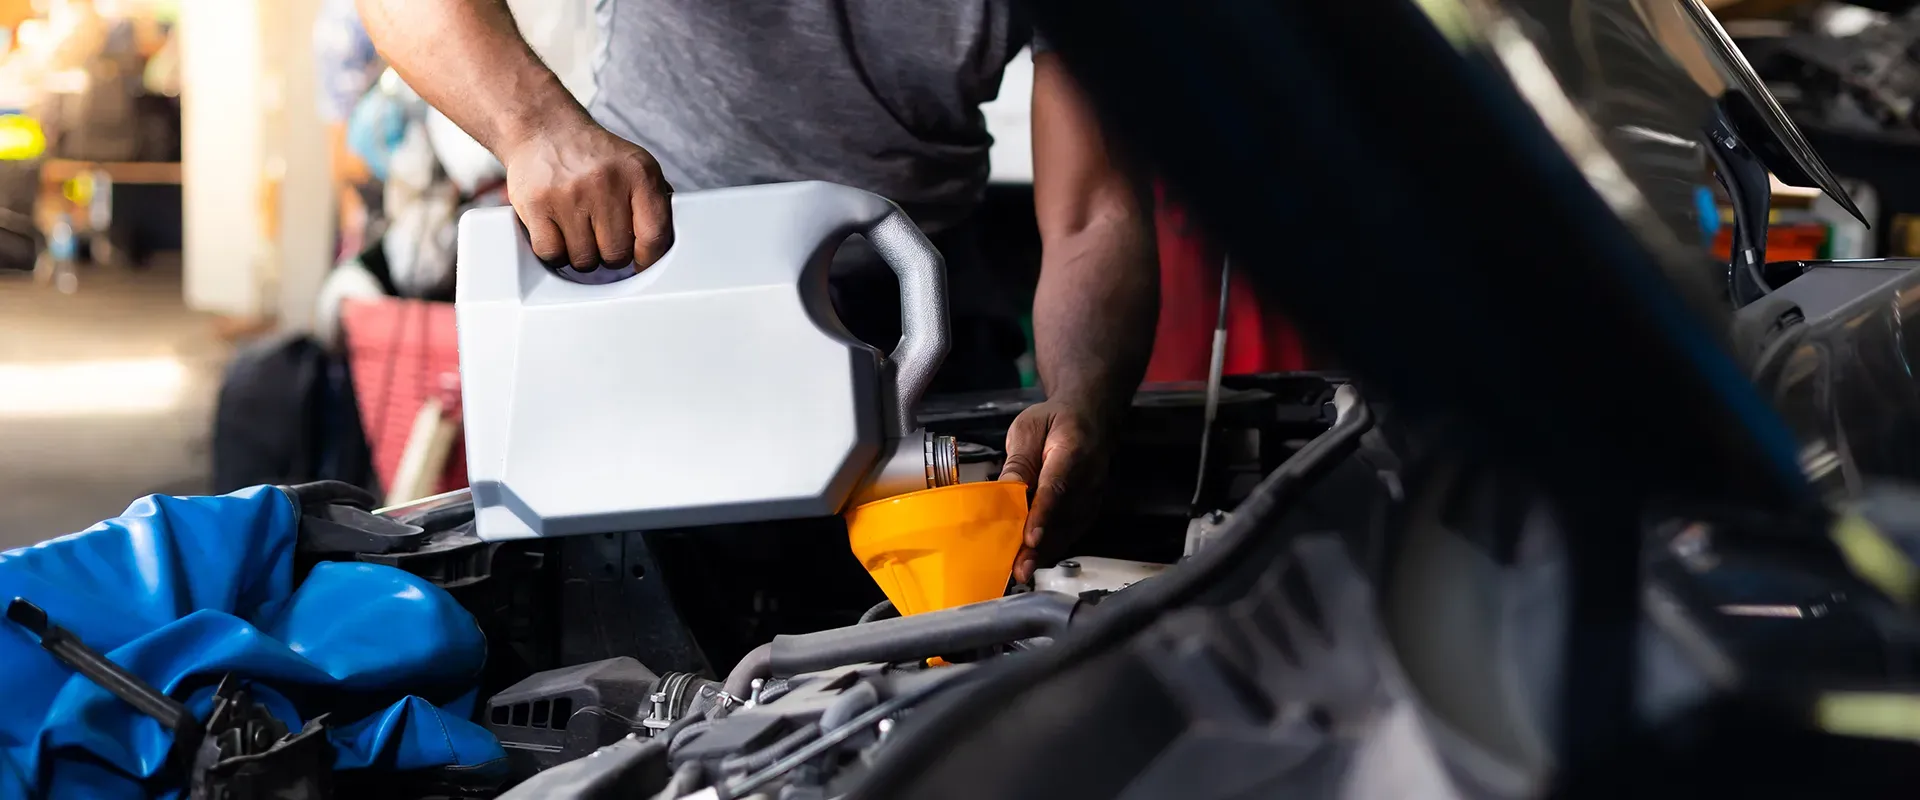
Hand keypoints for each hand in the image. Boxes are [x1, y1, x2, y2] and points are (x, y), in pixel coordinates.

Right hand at [500, 118, 674, 271]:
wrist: (543, 125)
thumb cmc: (592, 154)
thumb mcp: (635, 165)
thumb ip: (654, 201)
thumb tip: (664, 244)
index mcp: (638, 172)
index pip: (655, 235)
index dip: (648, 258)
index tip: (640, 261)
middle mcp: (605, 181)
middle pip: (617, 255)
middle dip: (610, 253)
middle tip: (601, 234)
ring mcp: (568, 193)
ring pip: (584, 260)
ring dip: (581, 254)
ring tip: (578, 228)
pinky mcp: (536, 204)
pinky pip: (552, 254)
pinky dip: (555, 251)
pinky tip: (558, 231)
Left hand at [999, 400, 1111, 583]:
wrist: (1089, 418)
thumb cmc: (1055, 422)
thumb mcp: (1028, 428)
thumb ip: (1019, 461)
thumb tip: (1006, 489)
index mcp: (1072, 451)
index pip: (1056, 488)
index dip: (1042, 516)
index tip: (1030, 538)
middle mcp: (1089, 478)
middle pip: (1064, 517)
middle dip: (1040, 546)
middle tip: (1019, 568)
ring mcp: (1092, 496)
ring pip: (1069, 530)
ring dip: (1045, 552)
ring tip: (1022, 570)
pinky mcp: (1089, 509)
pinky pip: (1071, 531)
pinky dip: (1052, 547)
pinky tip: (1034, 560)